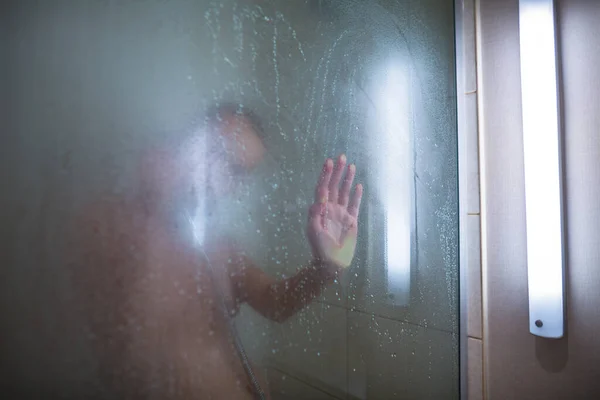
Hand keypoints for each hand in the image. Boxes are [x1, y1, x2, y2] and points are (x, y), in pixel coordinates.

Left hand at [307, 154, 362, 268]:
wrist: (332, 262)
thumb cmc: (320, 248)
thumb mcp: (313, 231)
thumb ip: (315, 215)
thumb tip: (318, 200)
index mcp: (320, 209)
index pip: (322, 188)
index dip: (325, 175)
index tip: (328, 162)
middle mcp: (331, 208)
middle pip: (334, 186)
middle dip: (337, 171)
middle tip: (341, 157)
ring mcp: (342, 213)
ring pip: (344, 192)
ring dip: (347, 179)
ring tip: (351, 165)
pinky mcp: (351, 221)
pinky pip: (355, 205)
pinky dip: (356, 195)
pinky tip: (359, 185)